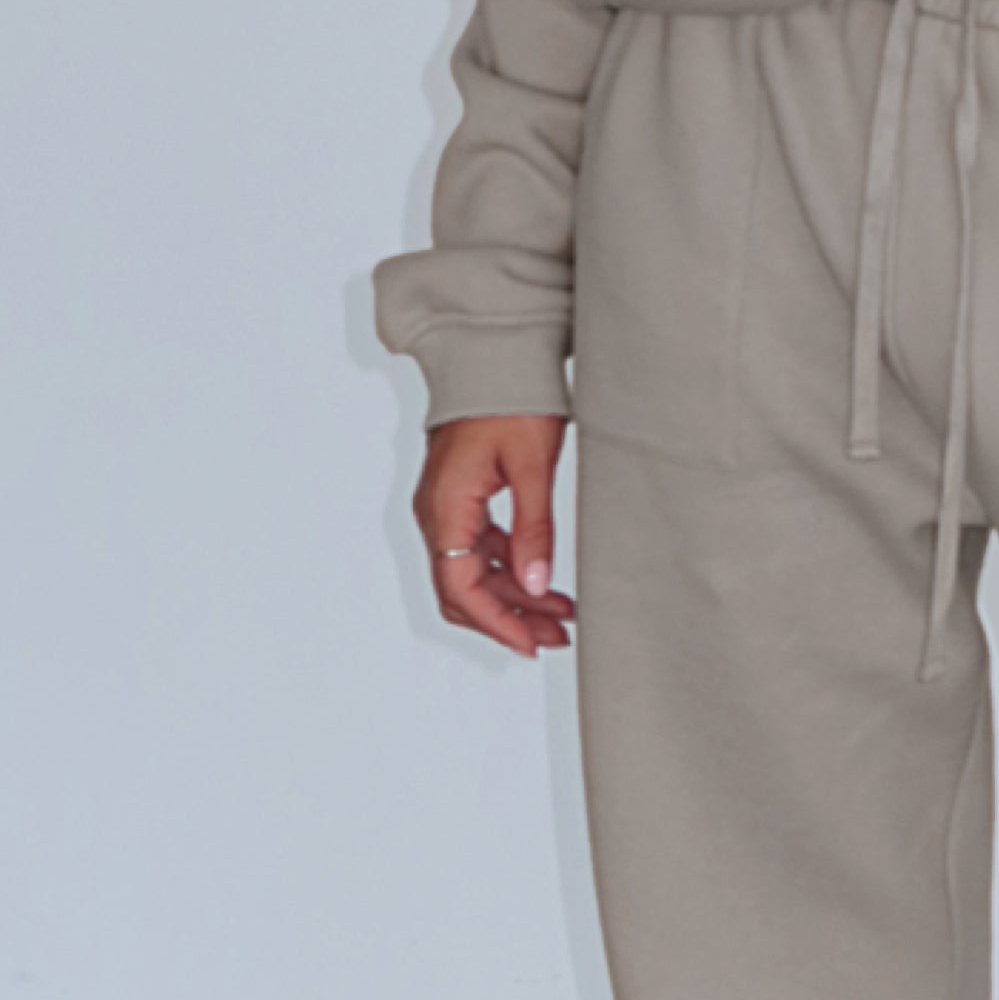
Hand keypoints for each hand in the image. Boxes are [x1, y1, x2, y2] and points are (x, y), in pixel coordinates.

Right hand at [414, 412, 575, 655]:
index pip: (460, 587)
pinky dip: (509, 571)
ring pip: (471, 573)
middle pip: (461, 589)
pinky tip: (545, 584)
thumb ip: (534, 529)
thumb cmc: (511, 398)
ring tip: (562, 615)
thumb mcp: (533, 465)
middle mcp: (436, 512)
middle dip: (508, 619)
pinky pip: (478, 550)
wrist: (494, 355)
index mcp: (446, 505)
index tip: (532, 644)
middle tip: (558, 637)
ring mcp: (446, 507)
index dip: (496, 623)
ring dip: (512, 598)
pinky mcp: (461, 500)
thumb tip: (536, 586)